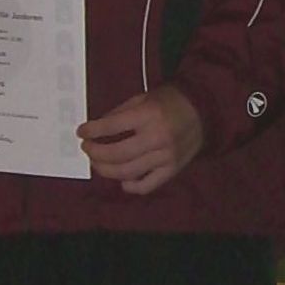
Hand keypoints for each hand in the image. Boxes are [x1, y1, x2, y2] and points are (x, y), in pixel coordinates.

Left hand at [78, 85, 204, 196]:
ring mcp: (166, 157)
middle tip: (87, 149)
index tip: (81, 132)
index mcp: (148, 115)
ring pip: (128, 172)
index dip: (91, 130)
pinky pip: (147, 185)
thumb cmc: (169, 102)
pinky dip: (131, 186)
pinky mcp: (173, 169)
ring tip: (98, 163)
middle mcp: (157, 138)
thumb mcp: (143, 98)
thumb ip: (120, 113)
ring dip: (106, 170)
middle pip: (116, 154)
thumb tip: (96, 129)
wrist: (203, 111)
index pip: (111, 126)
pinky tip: (122, 180)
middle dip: (94, 153)